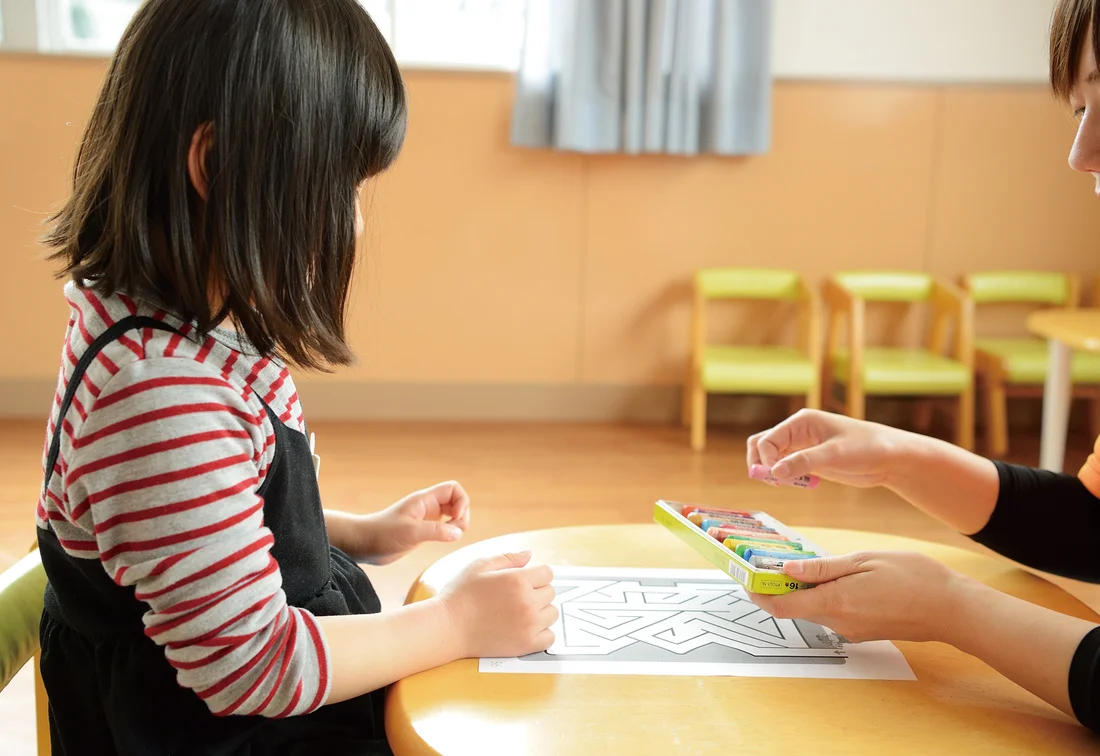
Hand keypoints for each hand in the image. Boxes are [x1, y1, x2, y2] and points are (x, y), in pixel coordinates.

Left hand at [358, 481, 470, 564]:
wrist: (364, 543)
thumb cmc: (382, 534)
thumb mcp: (411, 533)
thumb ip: (436, 531)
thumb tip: (458, 533)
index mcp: (424, 500)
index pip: (453, 489)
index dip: (461, 501)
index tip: (455, 518)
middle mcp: (427, 507)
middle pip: (456, 501)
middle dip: (462, 515)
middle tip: (454, 531)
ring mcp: (425, 518)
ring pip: (452, 514)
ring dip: (457, 524)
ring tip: (450, 536)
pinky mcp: (422, 531)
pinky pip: (444, 526)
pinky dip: (449, 532)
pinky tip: (443, 540)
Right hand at [437, 550, 557, 658]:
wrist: (448, 627)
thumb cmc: (460, 595)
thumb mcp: (480, 565)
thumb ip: (509, 557)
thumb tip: (530, 554)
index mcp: (518, 580)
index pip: (547, 573)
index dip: (535, 574)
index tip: (524, 580)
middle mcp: (528, 602)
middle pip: (551, 592)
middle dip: (537, 591)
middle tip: (517, 597)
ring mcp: (529, 625)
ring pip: (552, 613)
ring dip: (541, 611)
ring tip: (520, 612)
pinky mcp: (526, 645)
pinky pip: (549, 637)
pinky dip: (542, 633)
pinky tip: (526, 628)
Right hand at [747, 409, 906, 487]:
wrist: (890, 457)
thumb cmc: (867, 448)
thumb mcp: (834, 455)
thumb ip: (803, 462)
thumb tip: (774, 472)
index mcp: (801, 422)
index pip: (767, 440)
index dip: (765, 460)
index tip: (776, 478)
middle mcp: (798, 431)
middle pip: (762, 445)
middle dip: (761, 464)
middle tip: (773, 482)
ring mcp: (803, 446)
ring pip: (772, 457)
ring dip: (772, 472)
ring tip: (786, 484)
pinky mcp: (811, 459)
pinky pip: (787, 467)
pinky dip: (786, 477)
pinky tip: (805, 484)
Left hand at [749, 551, 963, 642]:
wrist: (952, 609)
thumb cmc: (914, 578)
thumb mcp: (864, 561)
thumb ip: (823, 568)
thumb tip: (787, 569)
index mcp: (836, 603)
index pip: (781, 606)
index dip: (758, 593)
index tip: (746, 577)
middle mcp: (839, 622)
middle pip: (795, 607)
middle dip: (779, 586)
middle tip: (772, 561)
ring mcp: (852, 630)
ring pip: (814, 609)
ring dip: (803, 590)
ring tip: (803, 564)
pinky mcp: (863, 631)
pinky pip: (833, 613)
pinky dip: (824, 596)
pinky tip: (835, 578)